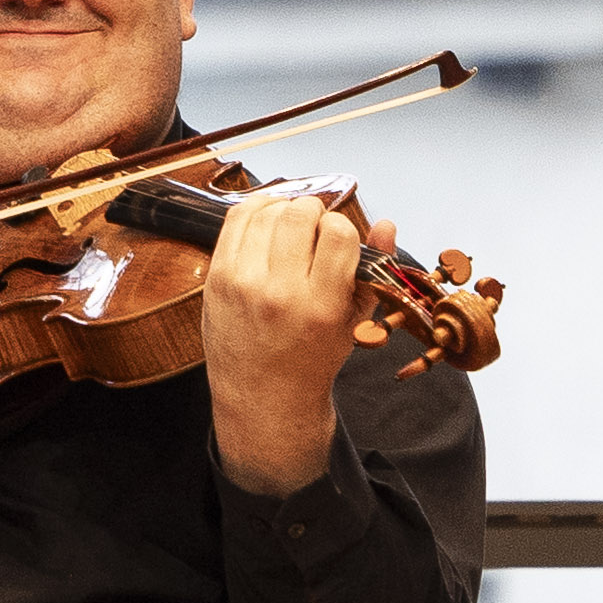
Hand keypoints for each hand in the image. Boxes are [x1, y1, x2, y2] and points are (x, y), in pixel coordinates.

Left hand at [196, 187, 365, 491]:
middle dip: (312, 211)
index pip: (338, 234)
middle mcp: (281, 293)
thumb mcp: (353, 321)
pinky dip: (254, 209)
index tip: (337, 238)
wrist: (263, 394)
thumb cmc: (313, 356)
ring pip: (265, 213)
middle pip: (299, 216)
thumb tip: (385, 222)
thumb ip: (373, 270)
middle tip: (314, 225)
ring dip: (283, 208)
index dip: (341, 226)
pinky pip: (234, 221)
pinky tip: (266, 218)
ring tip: (290, 223)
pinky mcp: (217, 279)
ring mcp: (243, 284)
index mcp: (322, 305)